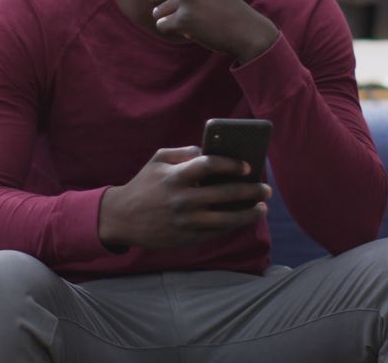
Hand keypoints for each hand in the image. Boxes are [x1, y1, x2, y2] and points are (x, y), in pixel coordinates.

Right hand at [98, 146, 271, 250]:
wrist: (121, 218)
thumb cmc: (143, 184)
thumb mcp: (158, 160)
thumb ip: (184, 152)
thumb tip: (210, 150)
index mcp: (176, 177)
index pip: (210, 166)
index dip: (231, 164)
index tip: (247, 167)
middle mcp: (183, 200)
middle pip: (225, 194)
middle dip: (251, 191)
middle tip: (266, 189)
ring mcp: (186, 221)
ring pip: (226, 219)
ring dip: (248, 214)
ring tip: (261, 208)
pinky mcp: (187, 238)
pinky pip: (216, 232)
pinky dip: (232, 225)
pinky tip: (243, 219)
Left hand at [148, 0, 278, 63]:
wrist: (247, 30)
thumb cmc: (226, 10)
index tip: (185, 3)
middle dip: (164, 7)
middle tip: (184, 16)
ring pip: (157, 12)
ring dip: (170, 21)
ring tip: (192, 23)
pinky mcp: (183, 19)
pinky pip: (161, 25)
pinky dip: (172, 31)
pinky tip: (190, 31)